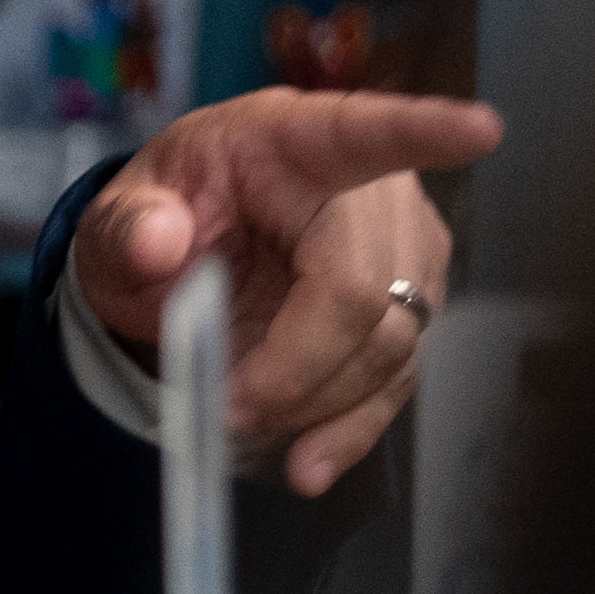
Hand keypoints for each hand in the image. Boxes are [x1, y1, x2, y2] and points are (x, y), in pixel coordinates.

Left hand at [69, 88, 503, 495]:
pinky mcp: (411, 310)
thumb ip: (125, 228)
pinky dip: (347, 428)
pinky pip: (393, 380)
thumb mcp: (116, 216)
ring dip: (316, 404)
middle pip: (364, 291)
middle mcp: (372, 191)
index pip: (366, 131)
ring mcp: (403, 251)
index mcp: (294, 139)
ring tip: (240, 427)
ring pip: (388, 347)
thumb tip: (155, 243)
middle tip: (224, 409)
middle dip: (296, 366)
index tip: (479, 129)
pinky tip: (309, 464)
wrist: (180, 254)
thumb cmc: (162, 216)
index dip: (426, 130)